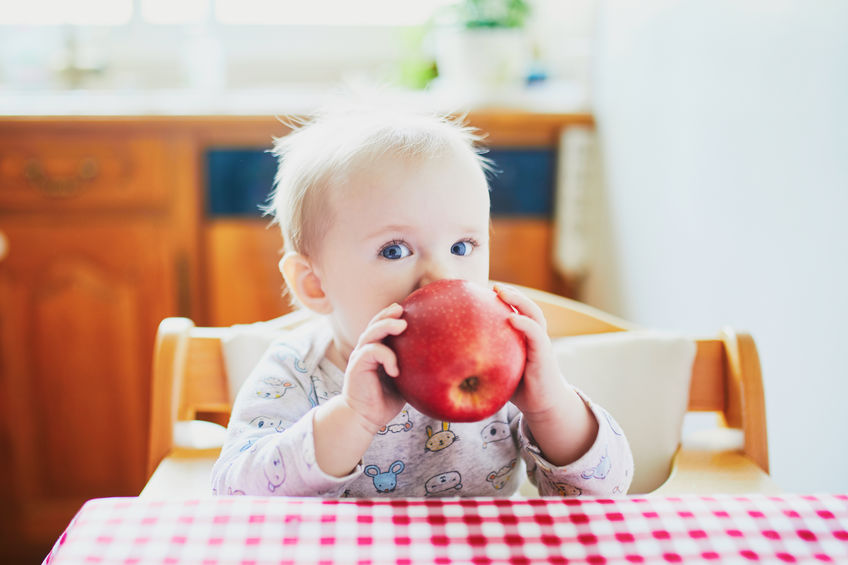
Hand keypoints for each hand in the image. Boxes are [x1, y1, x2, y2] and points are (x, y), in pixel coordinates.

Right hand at [341, 303, 407, 433]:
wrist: (364, 418)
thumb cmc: (386, 400)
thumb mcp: (404, 381)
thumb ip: (412, 368)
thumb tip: (442, 361)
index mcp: (377, 350)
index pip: (382, 327)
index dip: (392, 316)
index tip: (409, 309)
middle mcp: (366, 350)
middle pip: (375, 324)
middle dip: (388, 314)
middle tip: (402, 308)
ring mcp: (360, 357)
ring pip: (371, 334)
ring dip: (385, 326)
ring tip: (401, 325)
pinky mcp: (356, 367)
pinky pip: (371, 352)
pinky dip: (385, 356)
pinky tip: (396, 370)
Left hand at [493, 284, 597, 465]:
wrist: (543, 406)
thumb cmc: (517, 388)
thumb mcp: (497, 370)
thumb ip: (482, 359)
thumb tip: (446, 356)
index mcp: (524, 338)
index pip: (516, 312)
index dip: (504, 299)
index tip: (484, 290)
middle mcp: (534, 336)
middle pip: (526, 307)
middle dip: (512, 294)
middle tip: (493, 286)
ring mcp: (541, 344)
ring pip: (534, 315)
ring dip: (519, 301)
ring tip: (502, 292)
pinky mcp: (545, 355)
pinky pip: (536, 335)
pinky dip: (525, 324)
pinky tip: (511, 318)